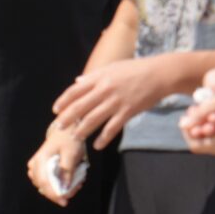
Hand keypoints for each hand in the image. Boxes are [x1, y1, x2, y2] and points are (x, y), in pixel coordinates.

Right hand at [27, 123, 88, 207]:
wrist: (65, 131)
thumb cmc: (68, 140)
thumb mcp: (71, 154)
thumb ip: (67, 171)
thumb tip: (65, 188)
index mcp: (40, 160)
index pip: (44, 182)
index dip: (54, 194)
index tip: (64, 201)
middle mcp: (34, 166)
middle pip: (43, 187)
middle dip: (59, 192)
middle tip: (76, 189)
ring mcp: (36, 168)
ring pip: (45, 187)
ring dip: (60, 189)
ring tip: (75, 183)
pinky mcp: (40, 170)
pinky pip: (47, 183)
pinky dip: (59, 185)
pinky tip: (70, 181)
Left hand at [53, 57, 175, 150]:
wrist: (159, 74)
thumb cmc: (135, 69)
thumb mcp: (112, 68)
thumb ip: (93, 76)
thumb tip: (77, 81)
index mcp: (99, 78)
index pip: (75, 91)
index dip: (63, 101)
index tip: (55, 110)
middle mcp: (104, 90)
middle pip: (80, 106)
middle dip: (67, 118)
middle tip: (58, 127)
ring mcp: (116, 101)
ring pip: (93, 119)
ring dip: (82, 130)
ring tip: (75, 138)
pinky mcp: (128, 112)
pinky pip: (112, 128)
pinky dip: (103, 138)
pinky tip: (97, 145)